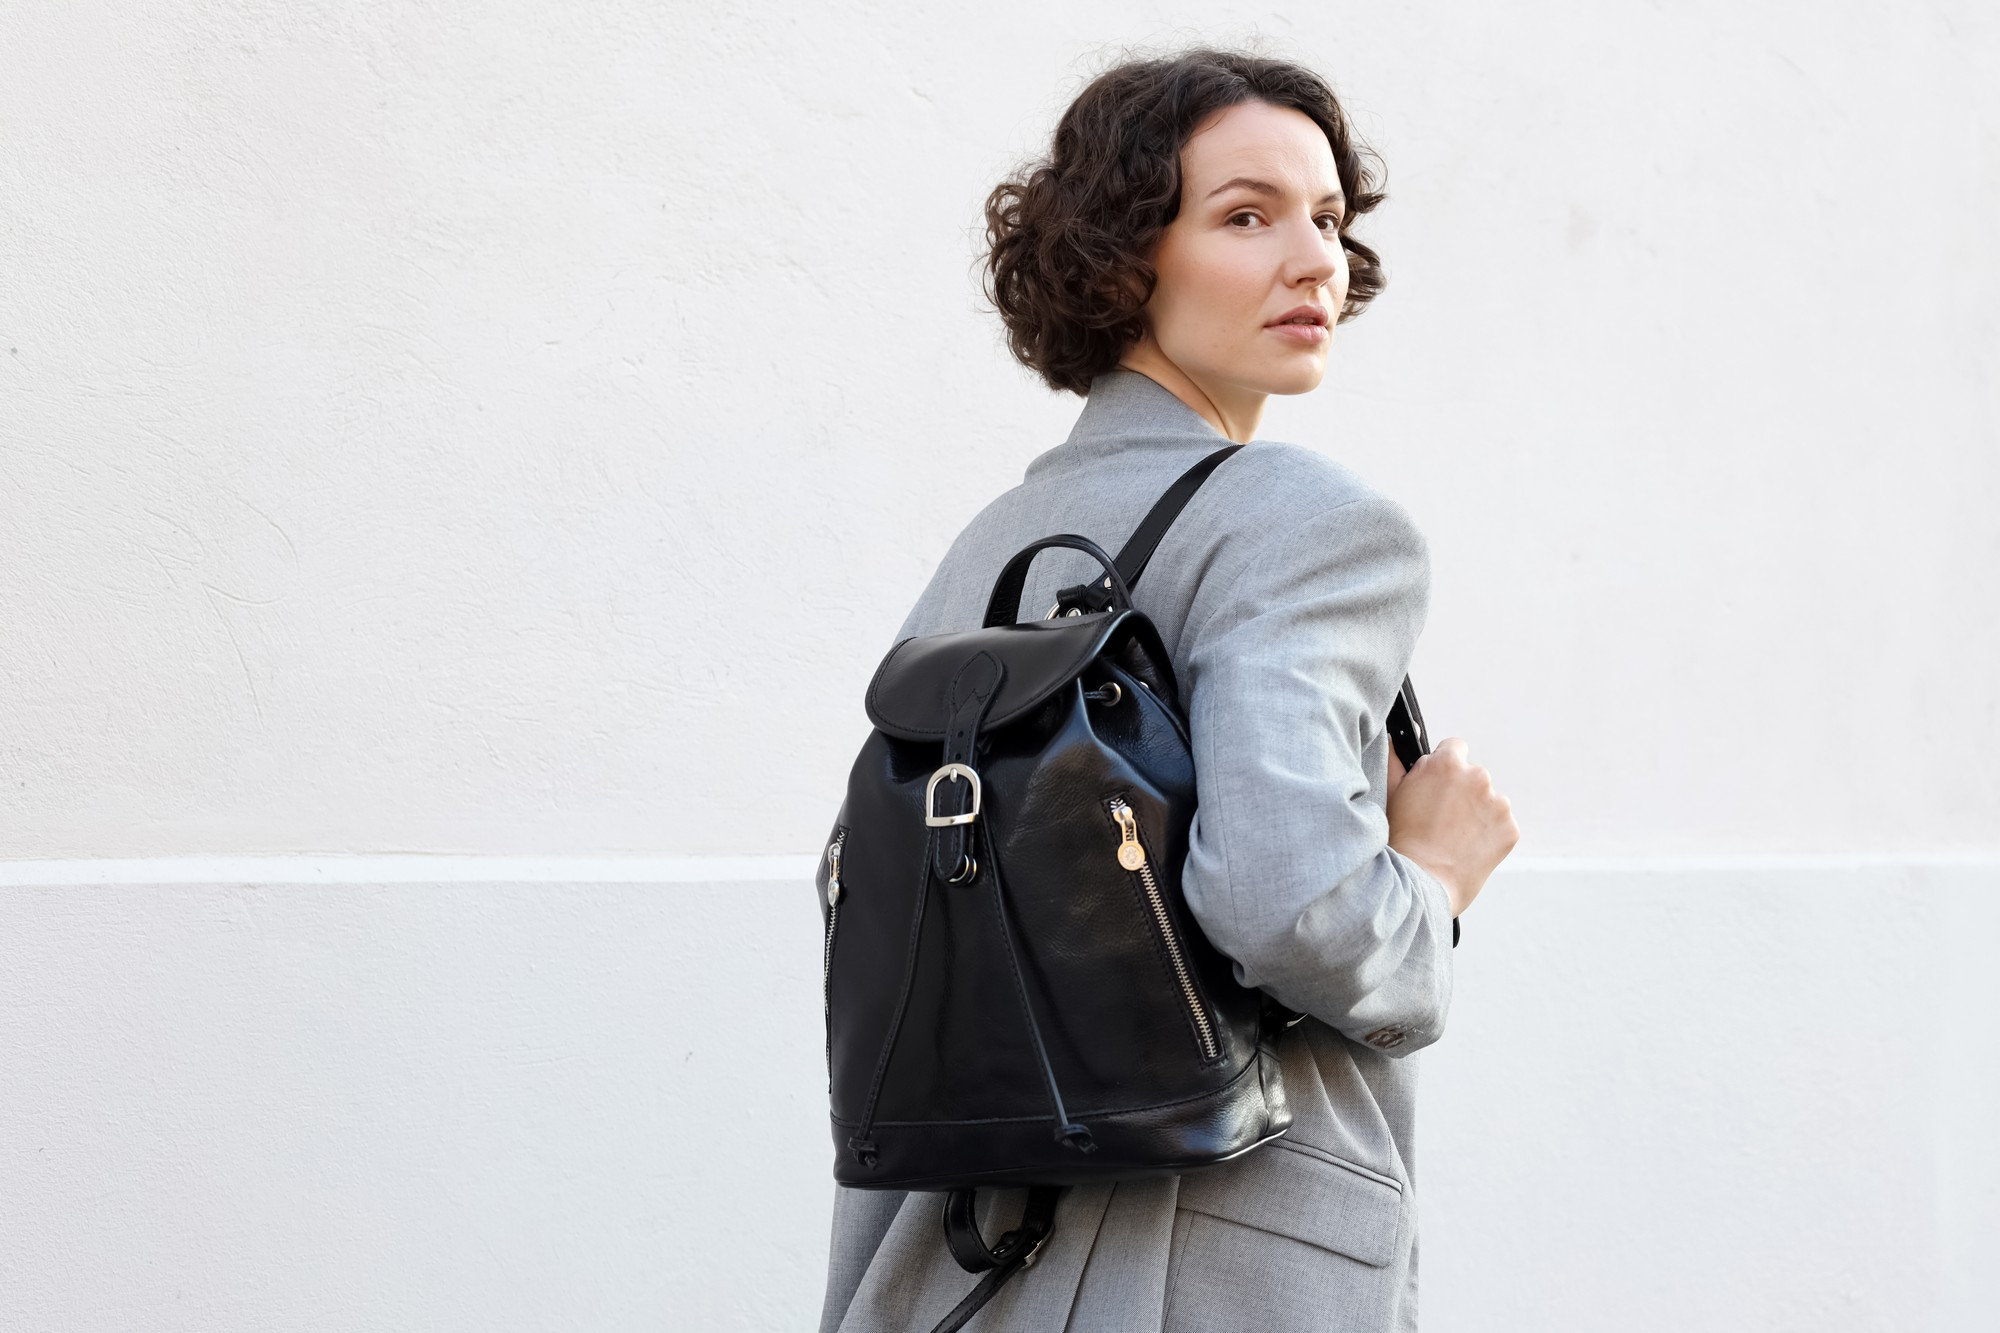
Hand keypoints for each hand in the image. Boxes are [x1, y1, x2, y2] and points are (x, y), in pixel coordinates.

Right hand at [1385, 737, 1517, 917]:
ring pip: (1489, 801)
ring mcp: (1498, 803)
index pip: (1455, 747)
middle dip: (1461, 792)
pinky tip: (1468, 849)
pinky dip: (1489, 835)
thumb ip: (1395, 758)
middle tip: (1441, 819)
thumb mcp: (1392, 793)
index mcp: (1448, 763)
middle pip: (1473, 776)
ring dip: (1477, 813)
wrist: (1421, 883)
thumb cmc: (1401, 840)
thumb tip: (1394, 738)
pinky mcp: (1511, 829)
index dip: (1445, 767)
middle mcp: (1478, 776)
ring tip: (1454, 838)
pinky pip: (1501, 825)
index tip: (1438, 786)